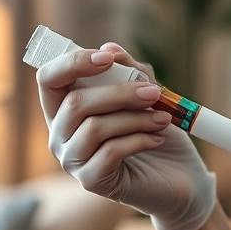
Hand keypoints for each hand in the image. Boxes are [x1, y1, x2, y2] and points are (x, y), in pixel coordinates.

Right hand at [36, 42, 216, 229]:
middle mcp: (61, 134)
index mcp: (66, 108)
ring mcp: (73, 160)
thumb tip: (109, 48)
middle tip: (154, 92)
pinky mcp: (91, 181)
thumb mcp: (148, 95)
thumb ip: (129, 71)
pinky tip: (158, 139)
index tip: (107, 58)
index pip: (49, 79)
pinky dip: (139, 140)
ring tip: (163, 119)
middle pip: (75, 103)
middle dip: (119, 92)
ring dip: (135, 118)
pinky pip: (110, 152)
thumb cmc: (158, 131)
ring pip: (94, 128)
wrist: (180, 178)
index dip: (72, 63)